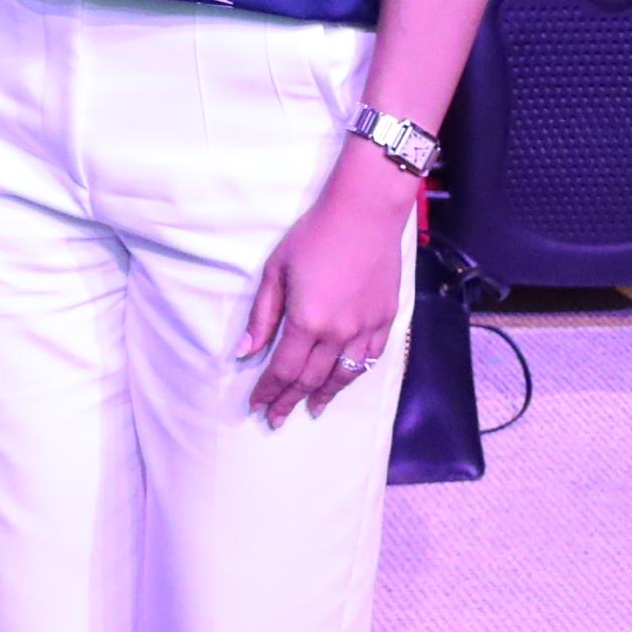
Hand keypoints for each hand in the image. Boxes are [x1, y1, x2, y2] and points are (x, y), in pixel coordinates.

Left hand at [237, 160, 413, 422]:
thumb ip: (263, 317)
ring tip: (311, 409)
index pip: (283, 369)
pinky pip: (370, 358)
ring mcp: (366, 328)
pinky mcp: (386, 319)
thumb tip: (245, 352)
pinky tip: (344, 380)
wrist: (365, 214)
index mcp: (307, 321)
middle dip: (290, 400)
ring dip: (324, 395)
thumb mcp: (275, 271)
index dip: (268, 390)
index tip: (256, 405)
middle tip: (276, 418)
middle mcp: (339, 333)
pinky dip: (354, 375)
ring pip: (344, 376)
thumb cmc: (313, 235)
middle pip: (311, 378)